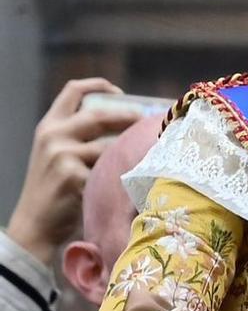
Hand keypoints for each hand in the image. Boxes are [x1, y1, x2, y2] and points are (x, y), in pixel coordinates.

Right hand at [6, 78, 138, 264]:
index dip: (99, 85)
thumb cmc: (55, 189)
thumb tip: (129, 119)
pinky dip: (122, 175)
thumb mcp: (56, 154)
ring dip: (129, 152)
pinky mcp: (73, 177)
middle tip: (148, 123)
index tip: (120, 92)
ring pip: (109, 146)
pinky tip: (130, 182)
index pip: (73, 91)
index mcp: (49, 126)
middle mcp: (53, 136)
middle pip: (100, 114)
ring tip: (144, 157)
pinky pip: (109, 171)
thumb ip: (79, 135)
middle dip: (129, 116)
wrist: (35, 225)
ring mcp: (62, 156)